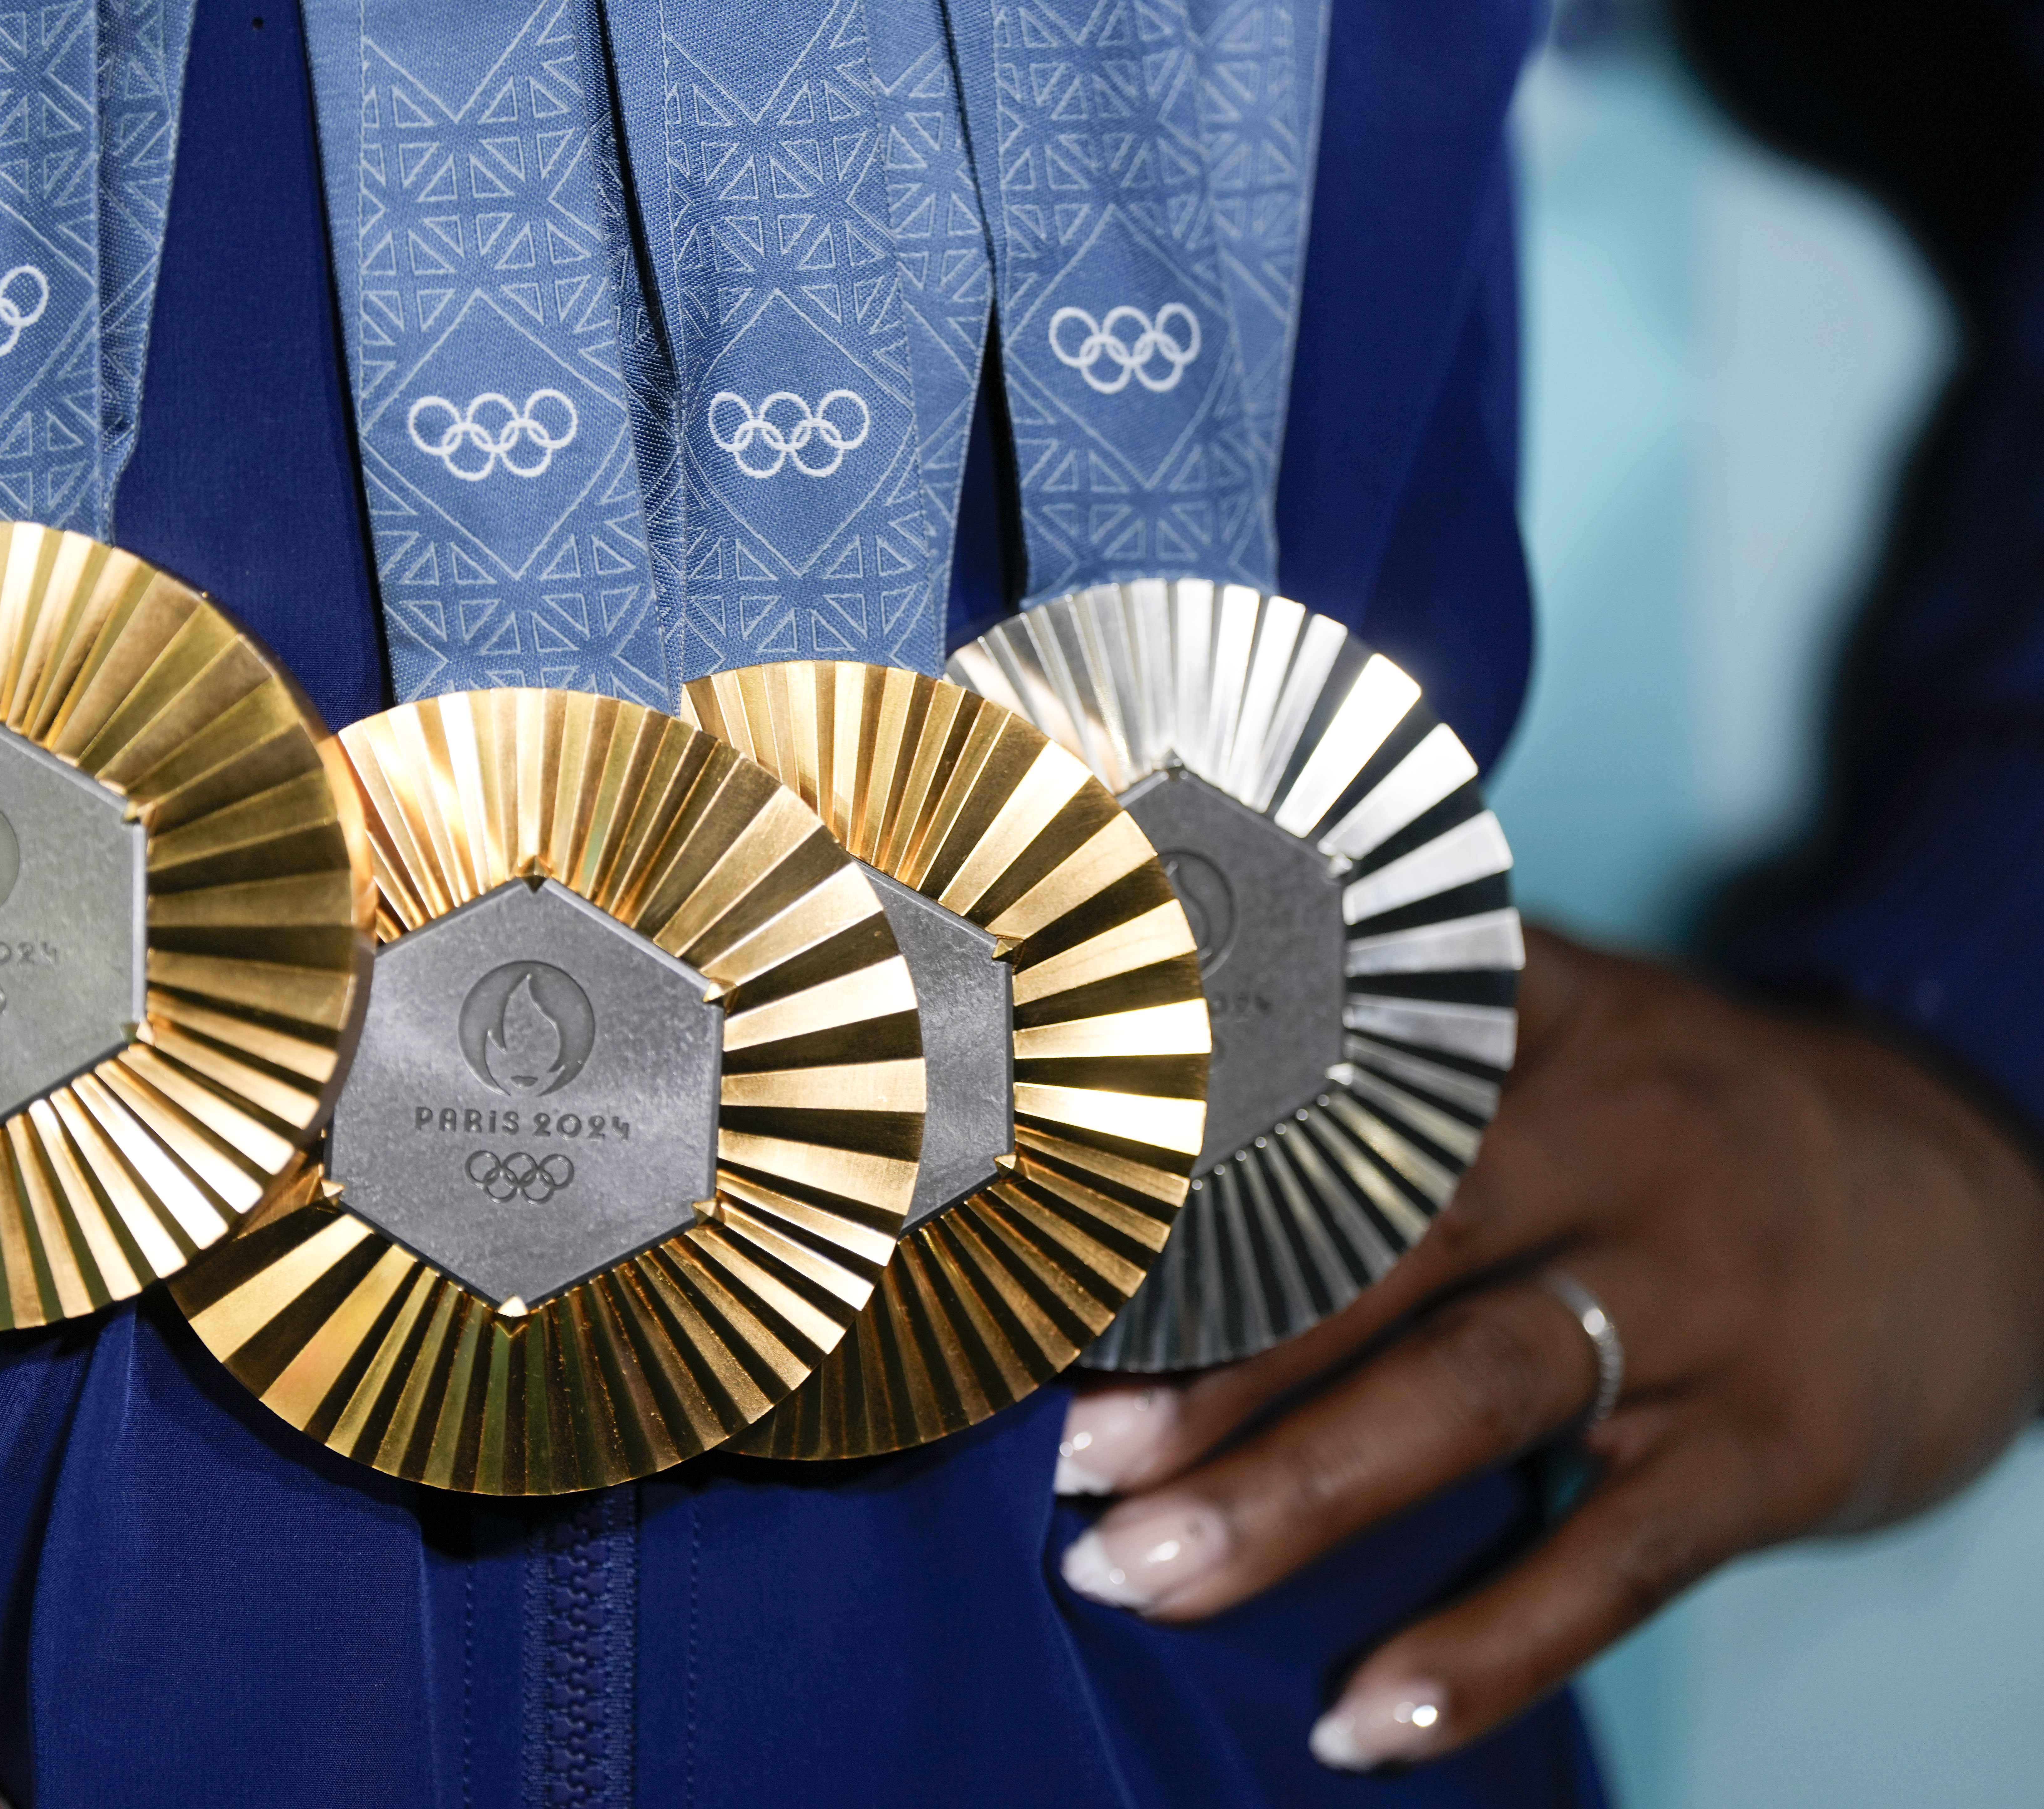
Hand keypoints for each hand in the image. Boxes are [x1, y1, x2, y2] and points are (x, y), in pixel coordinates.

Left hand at [1053, 928, 2043, 1768]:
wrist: (1972, 1194)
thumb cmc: (1678, 1124)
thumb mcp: (1548, 1038)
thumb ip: (1368, 1050)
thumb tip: (1131, 1127)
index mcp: (1528, 1027)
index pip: (1322, 1073)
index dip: (1172, 1158)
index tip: (1037, 1241)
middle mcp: (1607, 1137)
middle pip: (1368, 1244)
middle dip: (1202, 1353)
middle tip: (1059, 1448)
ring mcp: (1695, 1294)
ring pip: (1463, 1394)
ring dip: (1286, 1496)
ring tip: (1131, 1573)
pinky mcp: (1771, 1441)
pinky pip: (1612, 1558)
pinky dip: (1485, 1647)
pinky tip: (1358, 1719)